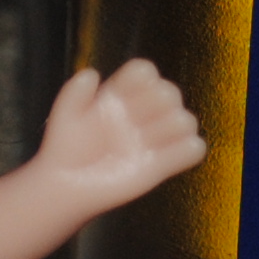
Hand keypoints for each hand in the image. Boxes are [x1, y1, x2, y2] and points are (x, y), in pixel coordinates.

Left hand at [30, 59, 205, 208]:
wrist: (65, 186)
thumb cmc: (64, 148)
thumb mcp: (64, 114)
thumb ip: (75, 90)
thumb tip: (93, 73)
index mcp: (121, 96)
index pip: (146, 72)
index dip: (141, 78)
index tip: (120, 95)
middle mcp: (141, 114)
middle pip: (170, 92)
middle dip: (156, 103)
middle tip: (133, 121)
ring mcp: (153, 140)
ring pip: (187, 120)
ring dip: (172, 127)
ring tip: (146, 141)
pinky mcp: (162, 165)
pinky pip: (194, 150)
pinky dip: (189, 149)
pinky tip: (161, 157)